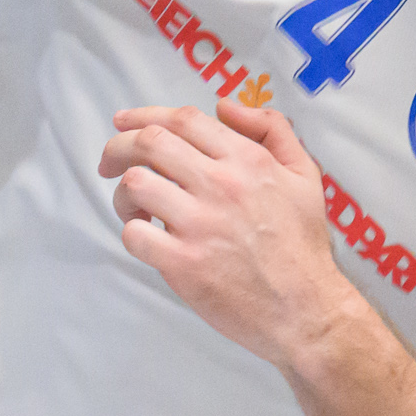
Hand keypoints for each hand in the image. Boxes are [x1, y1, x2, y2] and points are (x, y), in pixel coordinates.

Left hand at [97, 103, 361, 367]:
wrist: (306, 309)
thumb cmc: (302, 245)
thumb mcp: (305, 174)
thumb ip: (272, 129)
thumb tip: (225, 106)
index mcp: (247, 159)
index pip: (183, 120)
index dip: (145, 115)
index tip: (124, 123)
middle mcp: (221, 184)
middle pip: (149, 143)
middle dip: (118, 147)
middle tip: (109, 162)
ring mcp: (200, 224)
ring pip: (135, 184)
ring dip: (123, 193)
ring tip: (132, 208)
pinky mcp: (184, 263)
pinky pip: (135, 235)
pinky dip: (131, 232)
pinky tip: (145, 236)